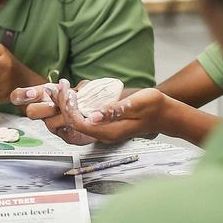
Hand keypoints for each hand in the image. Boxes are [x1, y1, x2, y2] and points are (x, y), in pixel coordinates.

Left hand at [12, 80, 163, 145]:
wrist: (165, 114)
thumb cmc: (153, 106)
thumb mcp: (137, 104)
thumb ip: (115, 111)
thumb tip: (94, 116)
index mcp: (109, 132)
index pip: (78, 124)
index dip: (68, 108)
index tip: (66, 92)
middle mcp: (103, 135)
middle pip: (72, 125)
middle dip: (61, 107)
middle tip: (57, 88)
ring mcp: (102, 131)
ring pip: (74, 123)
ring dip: (64, 106)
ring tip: (59, 89)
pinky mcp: (103, 124)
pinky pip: (82, 118)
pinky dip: (73, 106)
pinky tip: (71, 93)